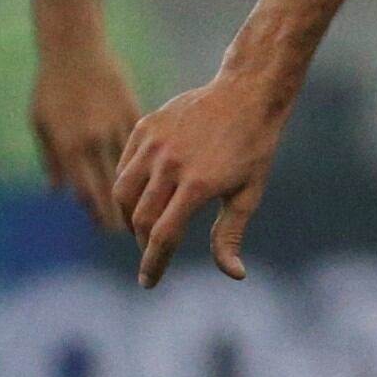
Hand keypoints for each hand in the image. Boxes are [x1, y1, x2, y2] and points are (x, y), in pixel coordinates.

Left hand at [28, 40, 139, 233]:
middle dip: (124, 213)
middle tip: (136, 235)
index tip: (110, 231)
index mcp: (71, 145)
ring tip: (155, 211)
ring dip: (145, 192)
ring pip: (137, 169)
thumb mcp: (42, 124)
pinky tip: (167, 177)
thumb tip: (58, 192)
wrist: (76, 49)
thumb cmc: (52, 87)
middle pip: (114, 186)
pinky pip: (149, 144)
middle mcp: (97, 141)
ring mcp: (120, 127)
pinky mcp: (139, 113)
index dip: (98, 213)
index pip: (87, 190)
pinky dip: (155, 162)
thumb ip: (51, 160)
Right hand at [115, 78, 286, 287]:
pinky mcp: (145, 127)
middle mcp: (170, 165)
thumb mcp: (248, 194)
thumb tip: (234, 275)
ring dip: (129, 217)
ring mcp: (154, 144)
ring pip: (122, 192)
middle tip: (154, 252)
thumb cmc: (253, 149)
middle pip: (139, 218)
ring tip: (144, 227)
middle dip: (144, 243)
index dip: (154, 263)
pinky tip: (142, 195)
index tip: (148, 282)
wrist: (247, 94)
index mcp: (198, 185)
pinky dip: (127, 186)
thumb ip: (231, 235)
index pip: (164, 236)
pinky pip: (124, 165)